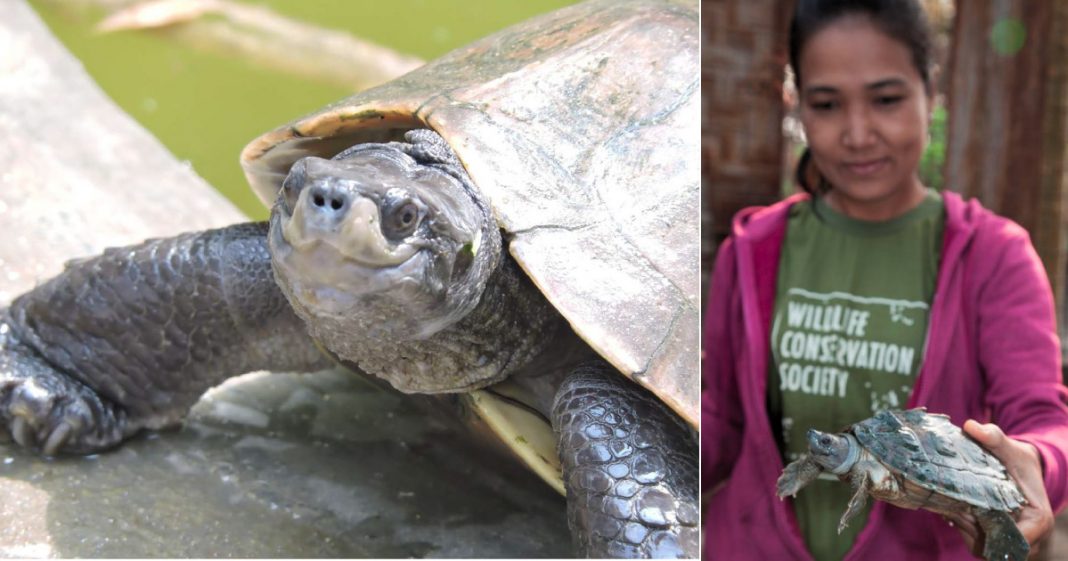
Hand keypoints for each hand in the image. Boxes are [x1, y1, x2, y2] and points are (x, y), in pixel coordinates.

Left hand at [942, 420, 1052, 559]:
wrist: (1018, 467)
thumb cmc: (1017, 459)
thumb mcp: (1007, 445)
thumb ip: (992, 436)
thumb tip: (971, 427)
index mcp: (1039, 518)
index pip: (1019, 539)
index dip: (994, 530)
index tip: (972, 512)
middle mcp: (1030, 535)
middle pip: (997, 546)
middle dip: (973, 528)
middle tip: (954, 508)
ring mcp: (1013, 539)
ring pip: (984, 547)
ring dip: (965, 529)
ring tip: (952, 506)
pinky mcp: (998, 539)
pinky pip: (978, 544)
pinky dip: (963, 530)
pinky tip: (953, 510)